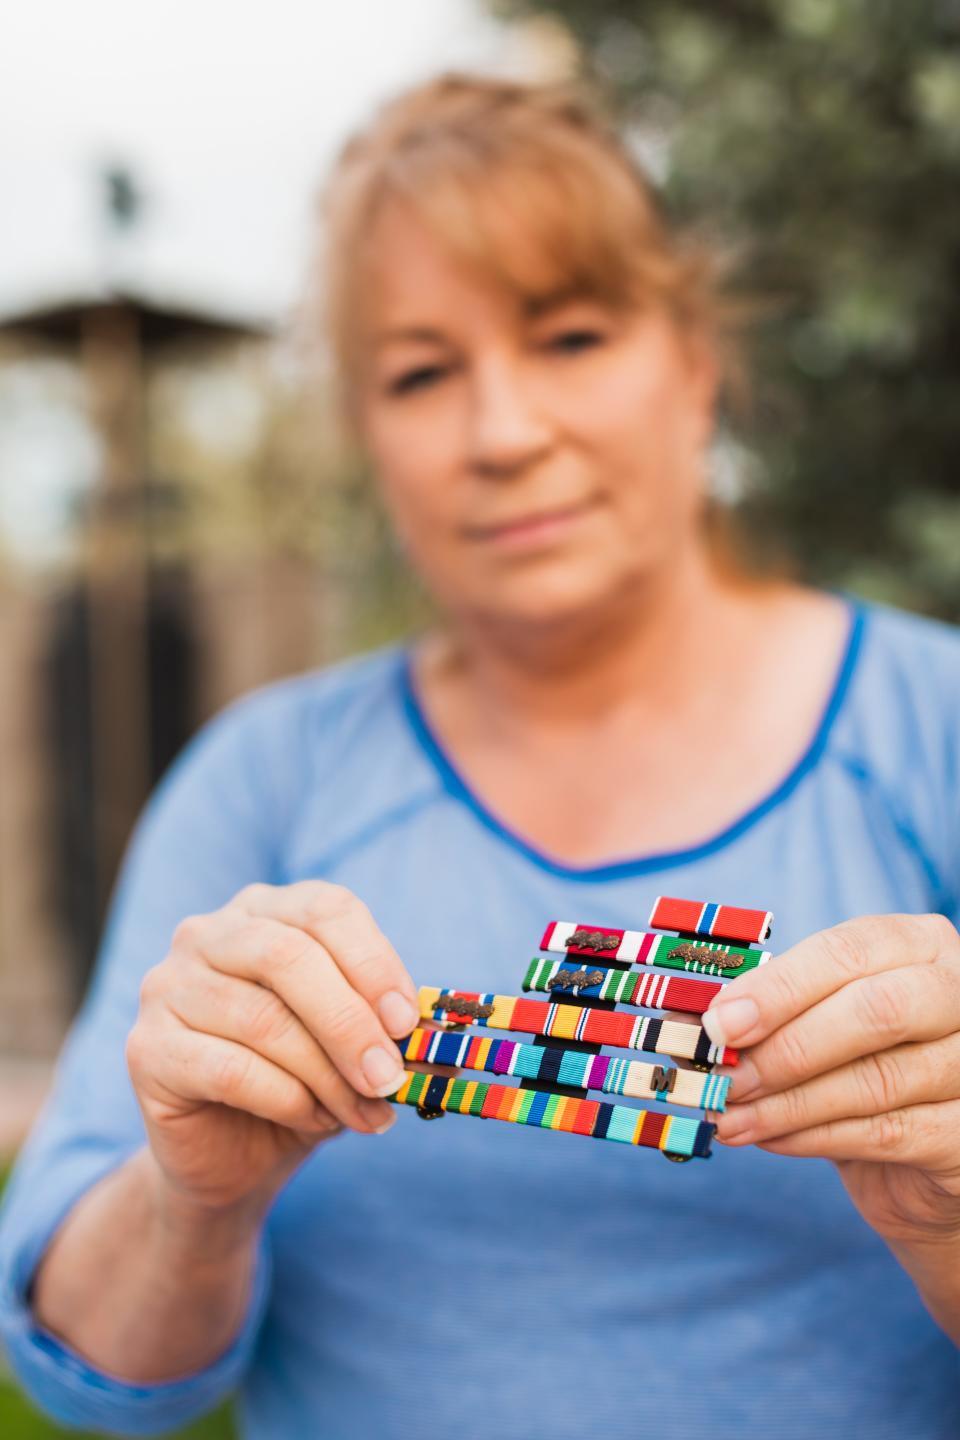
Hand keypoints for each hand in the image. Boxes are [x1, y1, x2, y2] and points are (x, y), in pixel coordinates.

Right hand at [125, 881, 418, 1216]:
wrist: (232, 1155)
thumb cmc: (303, 1080)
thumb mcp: (355, 1045)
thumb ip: (390, 1030)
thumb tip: (441, 1045)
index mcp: (266, 910)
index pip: (326, 908)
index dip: (373, 962)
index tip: (409, 1022)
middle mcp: (208, 933)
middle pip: (290, 958)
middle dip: (351, 1023)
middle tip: (390, 1077)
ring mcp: (167, 986)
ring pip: (264, 1020)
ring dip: (328, 1075)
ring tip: (365, 1113)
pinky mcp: (146, 1048)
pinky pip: (230, 1070)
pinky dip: (288, 1099)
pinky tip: (314, 1119)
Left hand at [704, 913, 959, 1245]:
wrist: (921, 1163)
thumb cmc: (857, 1068)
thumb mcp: (809, 1026)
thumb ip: (758, 1015)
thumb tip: (681, 1020)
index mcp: (920, 944)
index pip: (848, 951)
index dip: (778, 987)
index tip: (719, 1021)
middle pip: (876, 1010)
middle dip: (787, 1045)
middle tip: (725, 1075)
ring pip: (876, 1080)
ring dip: (788, 1102)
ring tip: (730, 1116)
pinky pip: (887, 1133)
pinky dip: (816, 1136)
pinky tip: (771, 1137)